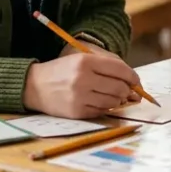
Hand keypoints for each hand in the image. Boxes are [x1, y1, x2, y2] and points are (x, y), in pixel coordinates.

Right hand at [22, 52, 142, 117]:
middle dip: (126, 90)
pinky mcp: (77, 112)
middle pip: (119, 88)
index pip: (120, 70)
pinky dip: (105, 108)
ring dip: (117, 100)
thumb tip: (133, 81)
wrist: (34, 86)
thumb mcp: (81, 59)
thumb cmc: (62, 71)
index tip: (136, 81)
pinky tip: (99, 101)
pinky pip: (102, 111)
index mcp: (85, 62)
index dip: (133, 77)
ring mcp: (80, 97)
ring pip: (113, 102)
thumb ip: (107, 66)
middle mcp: (83, 79)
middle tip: (125, 90)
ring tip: (111, 95)